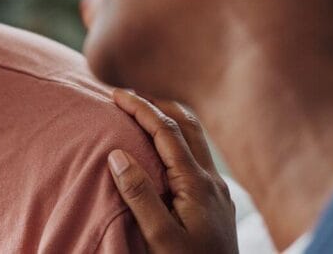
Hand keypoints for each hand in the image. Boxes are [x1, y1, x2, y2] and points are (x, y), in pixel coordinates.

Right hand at [108, 89, 237, 253]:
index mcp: (196, 184)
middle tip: (127, 98)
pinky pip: (196, 158)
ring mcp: (217, 191)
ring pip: (196, 140)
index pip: (166, 131)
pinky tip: (159, 154)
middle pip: (187, 124)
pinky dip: (175, 142)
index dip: (140, 107)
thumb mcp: (159, 238)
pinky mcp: (217, 203)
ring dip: (169, 121)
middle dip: (156, 105)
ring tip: (142, 117)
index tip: (115, 93)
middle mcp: (212, 181)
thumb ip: (139, 195)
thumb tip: (118, 153)